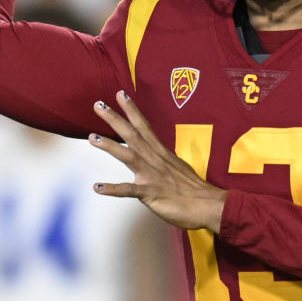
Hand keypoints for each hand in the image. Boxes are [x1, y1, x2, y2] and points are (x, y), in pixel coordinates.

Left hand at [90, 91, 227, 231]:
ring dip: (110, 146)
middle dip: (115, 119)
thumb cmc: (194, 190)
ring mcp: (152, 175)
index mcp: (161, 153)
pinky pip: (129, 190)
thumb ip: (165, 161)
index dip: (132, 110)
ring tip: (92, 137)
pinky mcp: (151, 193)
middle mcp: (155, 159)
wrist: (209, 206)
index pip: (144, 126)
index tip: (120, 94)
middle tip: (98, 105)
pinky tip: (97, 187)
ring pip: (128, 156)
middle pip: (133, 134)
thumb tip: (161, 158)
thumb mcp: (179, 168)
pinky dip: (113, 189)